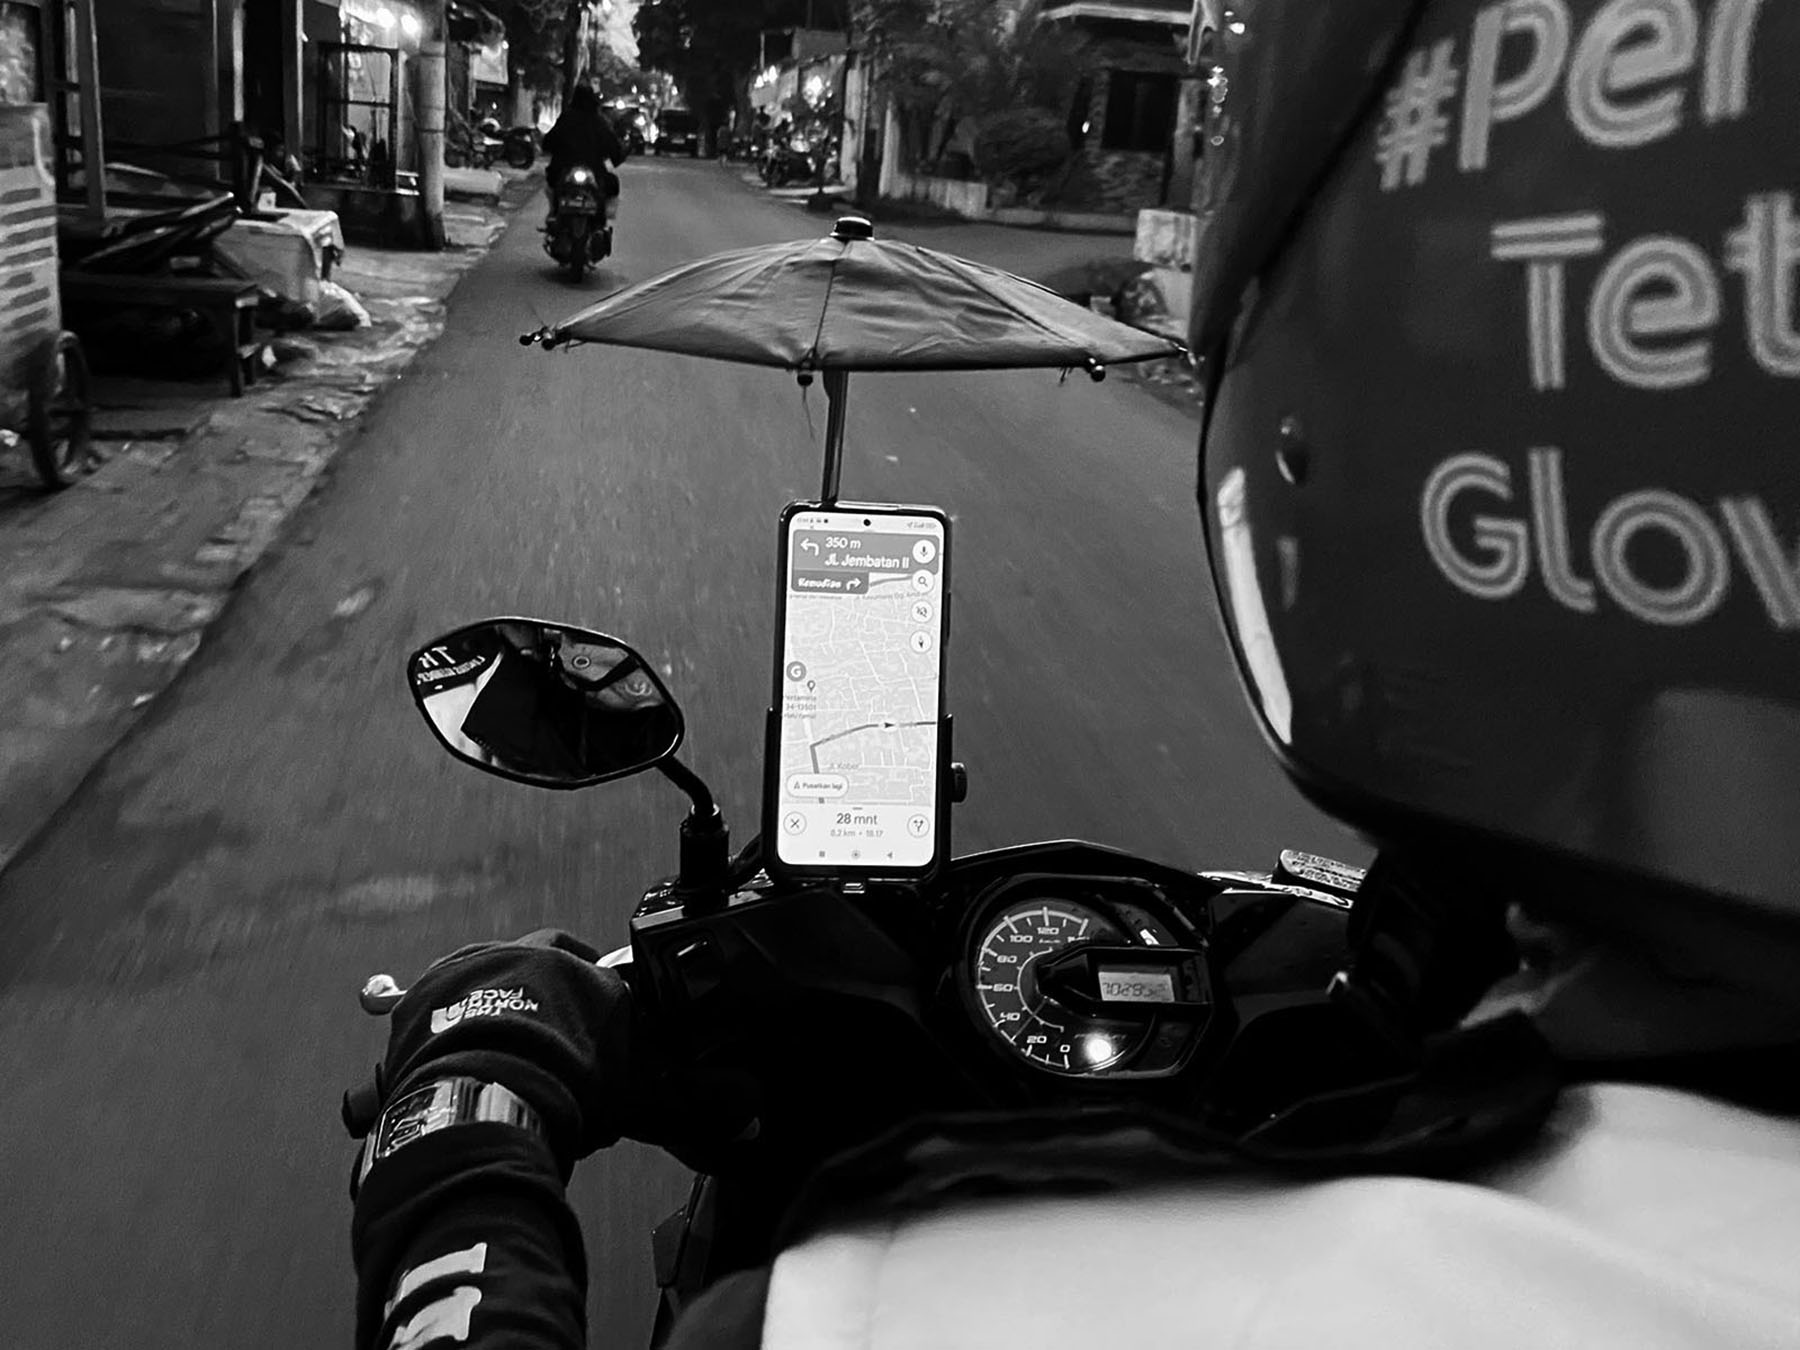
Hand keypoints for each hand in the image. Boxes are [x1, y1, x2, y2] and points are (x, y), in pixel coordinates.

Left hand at [369, 930, 757, 1175]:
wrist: (479, 1095)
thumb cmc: (563, 1082)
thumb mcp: (639, 1092)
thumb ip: (691, 1097)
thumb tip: (746, 1110)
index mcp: (573, 961)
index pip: (600, 979)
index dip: (604, 1020)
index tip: (602, 1054)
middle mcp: (518, 952)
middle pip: (540, 977)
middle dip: (550, 1016)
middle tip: (557, 1061)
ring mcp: (462, 970)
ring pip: (486, 989)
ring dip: (497, 1021)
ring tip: (507, 1070)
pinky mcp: (416, 997)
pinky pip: (433, 1011)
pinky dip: (445, 1037)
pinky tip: (459, 1070)